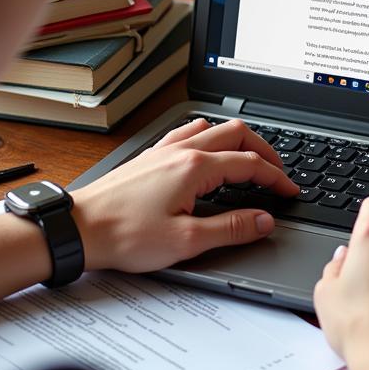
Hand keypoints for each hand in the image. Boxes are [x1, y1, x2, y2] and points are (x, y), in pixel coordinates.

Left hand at [70, 117, 298, 271]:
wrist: (78, 229)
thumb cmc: (124, 235)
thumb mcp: (187, 241)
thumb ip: (232, 228)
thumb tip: (263, 221)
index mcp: (194, 168)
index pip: (249, 163)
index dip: (276, 177)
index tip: (290, 191)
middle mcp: (180, 151)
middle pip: (235, 133)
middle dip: (264, 150)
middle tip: (278, 172)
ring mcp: (162, 150)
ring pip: (211, 128)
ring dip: (237, 140)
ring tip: (250, 160)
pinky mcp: (149, 158)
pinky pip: (187, 134)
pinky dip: (209, 139)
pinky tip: (206, 152)